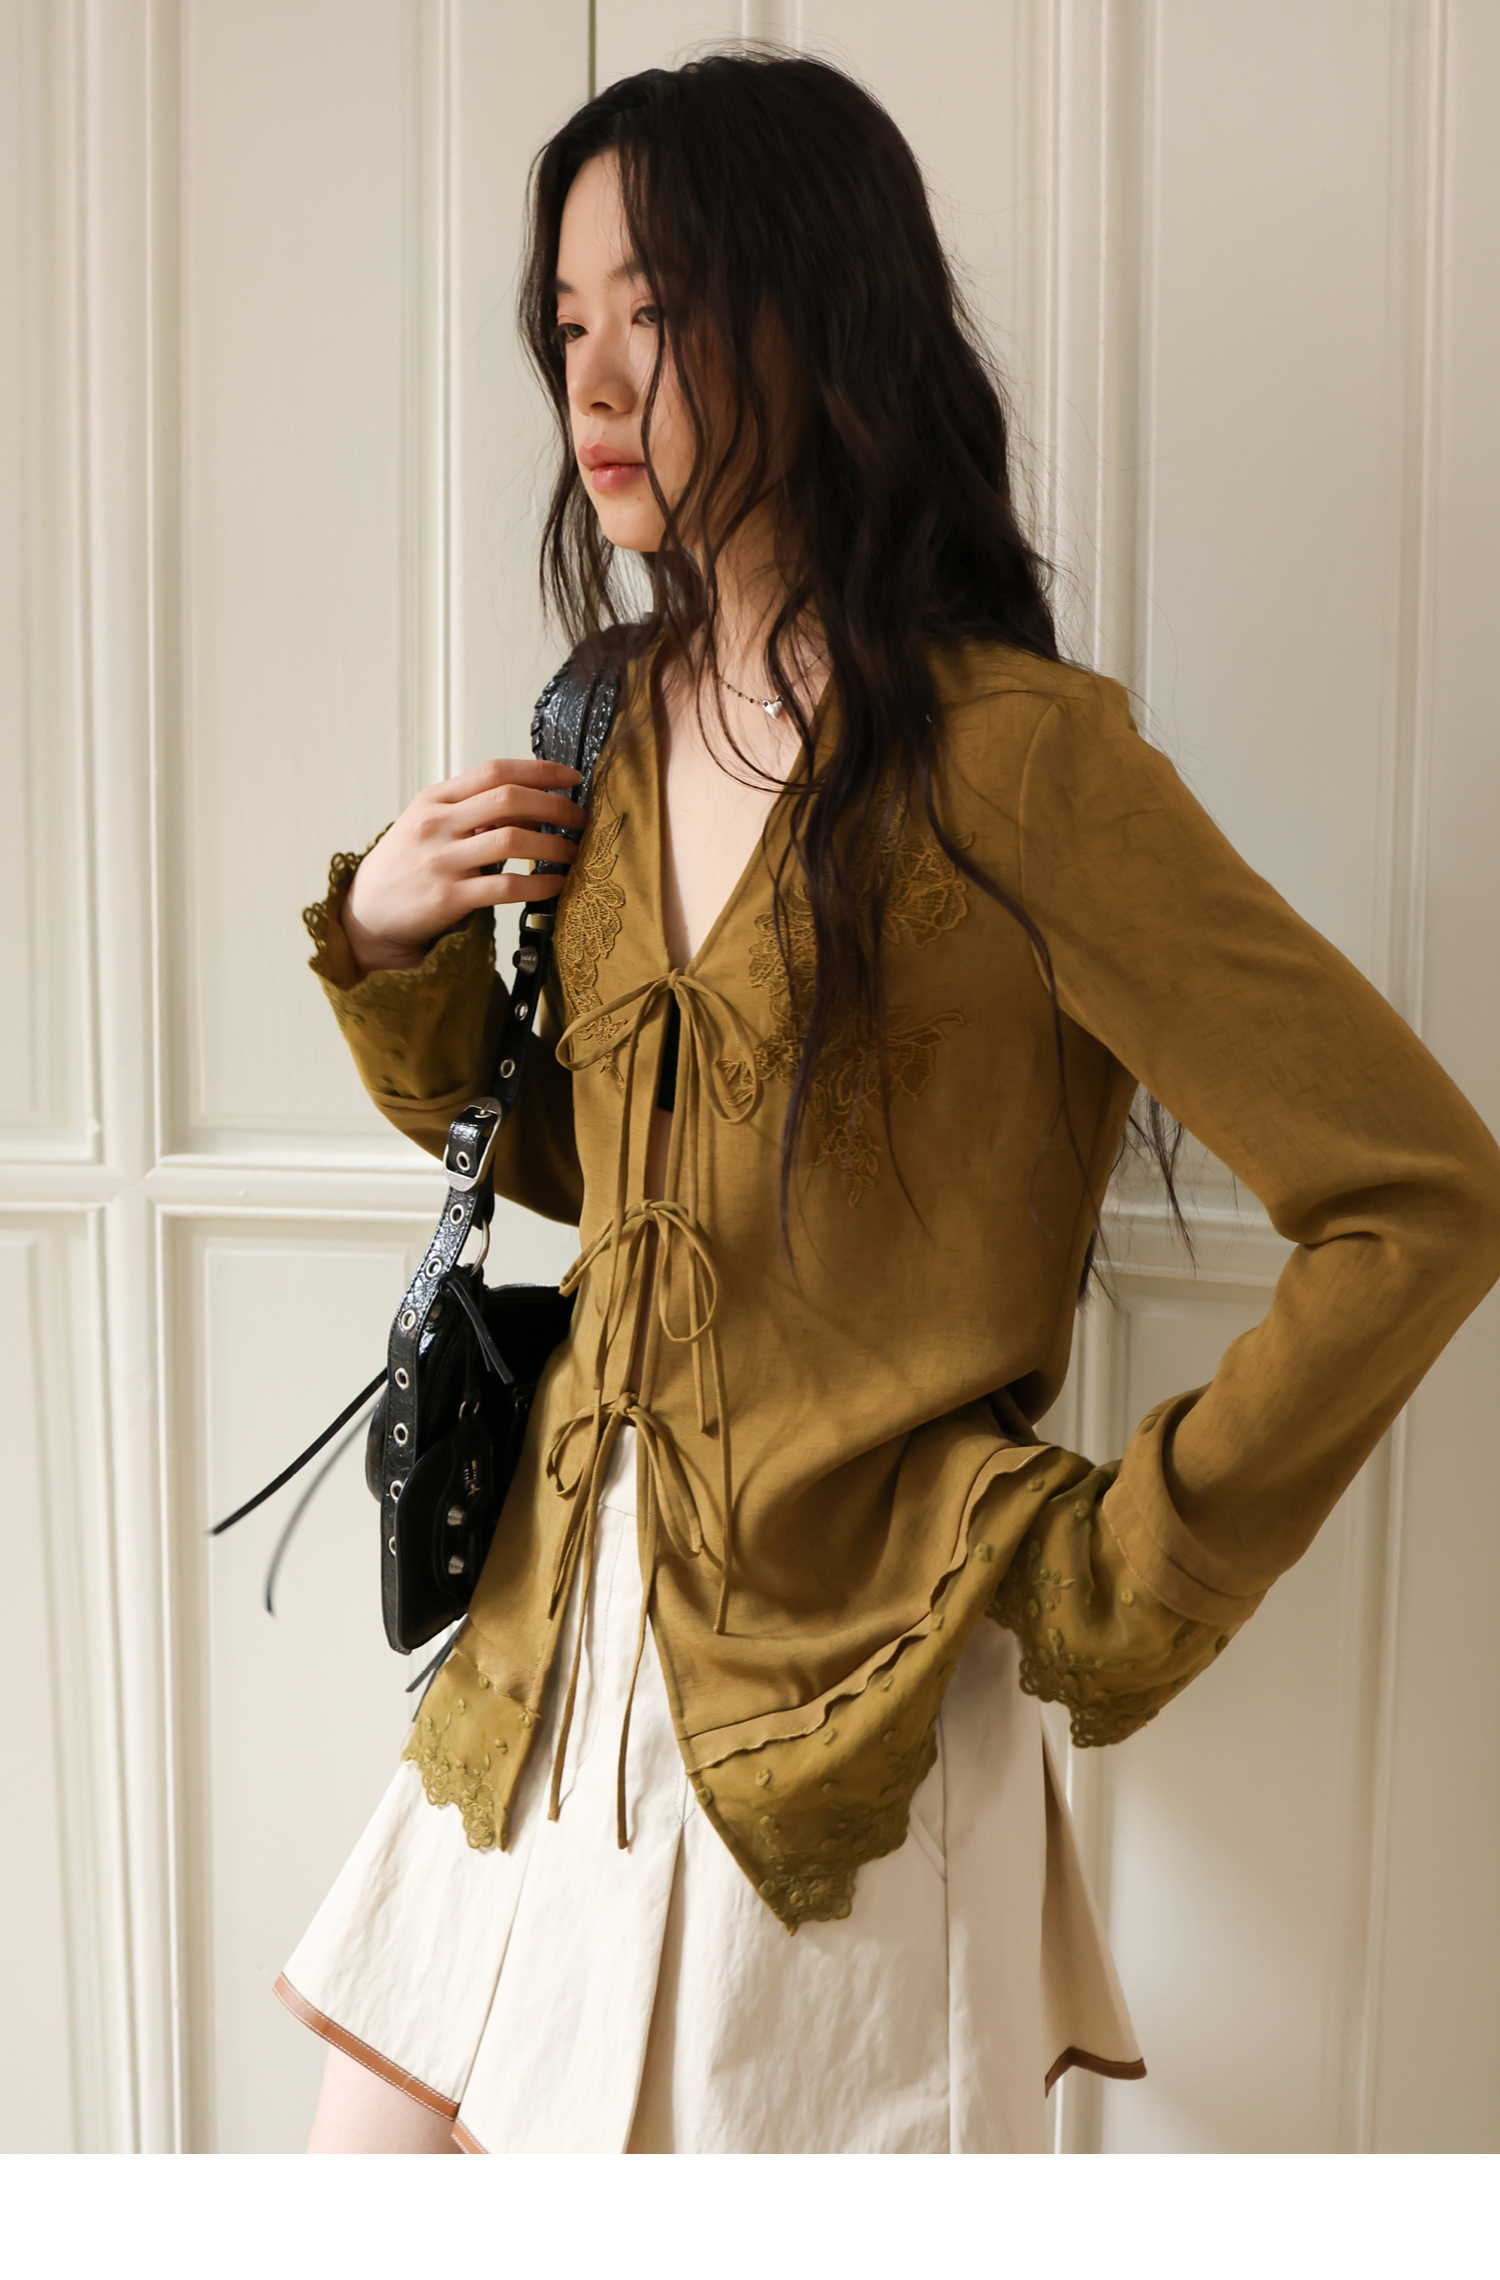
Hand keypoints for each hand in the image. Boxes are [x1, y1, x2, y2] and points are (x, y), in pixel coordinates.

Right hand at [343, 757, 586, 974]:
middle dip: (555, 807)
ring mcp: (442, 861)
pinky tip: (555, 885)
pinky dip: (539, 885)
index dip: (540, 771)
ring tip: (572, 853)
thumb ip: (471, 809)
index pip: (495, 771)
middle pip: (509, 799)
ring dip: (553, 846)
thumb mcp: (428, 823)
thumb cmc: (407, 863)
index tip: (571, 778)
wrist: (367, 911)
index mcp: (435, 799)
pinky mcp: (449, 898)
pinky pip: (505, 888)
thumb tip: (531, 800)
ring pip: (511, 840)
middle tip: (579, 819)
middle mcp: (437, 824)